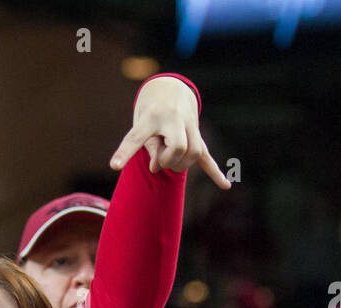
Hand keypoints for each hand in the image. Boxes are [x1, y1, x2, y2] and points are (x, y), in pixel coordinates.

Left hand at [110, 75, 228, 189]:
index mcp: (151, 116)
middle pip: (179, 147)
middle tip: (161, 158)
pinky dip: (215, 172)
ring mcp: (189, 125)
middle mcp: (173, 118)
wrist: (170, 88)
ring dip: (182, 164)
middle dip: (169, 160)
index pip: (137, 137)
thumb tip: (157, 168)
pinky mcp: (197, 135)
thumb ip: (148, 147)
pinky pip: (207, 155)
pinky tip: (225, 185)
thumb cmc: (150, 111)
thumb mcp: (142, 124)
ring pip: (194, 152)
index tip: (115, 166)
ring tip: (172, 161)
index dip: (125, 152)